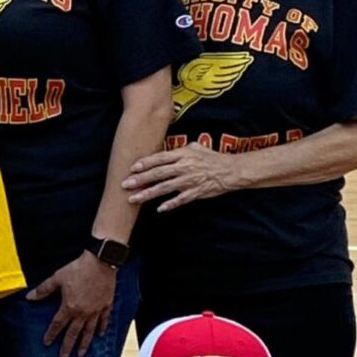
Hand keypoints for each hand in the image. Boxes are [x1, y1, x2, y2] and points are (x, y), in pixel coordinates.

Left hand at [27, 253, 116, 356]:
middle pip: (73, 333)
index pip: (57, 324)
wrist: (100, 262)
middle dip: (67, 346)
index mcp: (69, 307)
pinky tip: (99, 335)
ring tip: (81, 354)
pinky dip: (101, 328)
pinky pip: (103, 320)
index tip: (47, 343)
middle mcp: (82, 312)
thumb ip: (43, 290)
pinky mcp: (106, 305)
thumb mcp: (57, 278)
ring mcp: (95, 310)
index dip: (51, 334)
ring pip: (89, 331)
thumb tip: (29, 297)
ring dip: (84, 343)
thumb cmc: (78, 269)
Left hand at [123, 143, 239, 211]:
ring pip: (165, 188)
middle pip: (158, 173)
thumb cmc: (212, 158)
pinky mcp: (196, 192)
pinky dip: (170, 204)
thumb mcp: (196, 147)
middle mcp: (184, 167)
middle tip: (125, 184)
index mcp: (183, 155)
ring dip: (148, 193)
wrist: (231, 170)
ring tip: (134, 199)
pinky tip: (159, 208)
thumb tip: (166, 149)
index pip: (160, 158)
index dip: (145, 163)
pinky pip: (180, 199)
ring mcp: (189, 181)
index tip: (132, 168)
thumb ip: (179, 149)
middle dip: (140, 179)